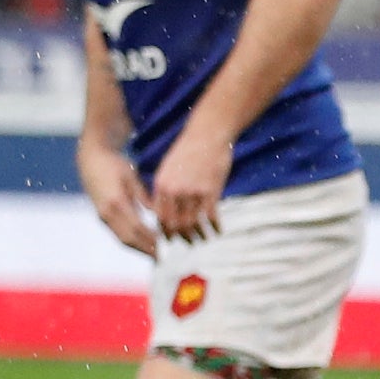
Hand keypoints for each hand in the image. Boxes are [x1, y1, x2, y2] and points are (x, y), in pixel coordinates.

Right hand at [76, 138, 157, 256]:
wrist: (91, 159)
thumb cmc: (115, 165)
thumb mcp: (132, 178)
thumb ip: (144, 197)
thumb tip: (158, 214)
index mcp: (116, 202)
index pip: (136, 227)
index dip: (149, 240)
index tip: (164, 247)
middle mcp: (106, 212)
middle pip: (127, 238)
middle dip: (144, 249)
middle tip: (161, 258)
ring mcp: (102, 215)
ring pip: (121, 238)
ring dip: (137, 248)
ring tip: (154, 254)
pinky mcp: (102, 216)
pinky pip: (118, 233)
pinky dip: (131, 241)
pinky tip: (143, 244)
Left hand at [149, 127, 233, 242]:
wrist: (207, 135)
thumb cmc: (188, 149)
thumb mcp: (168, 167)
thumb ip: (164, 187)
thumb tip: (162, 207)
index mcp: (162, 185)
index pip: (160, 216)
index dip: (166, 231)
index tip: (172, 239)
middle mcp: (175, 191)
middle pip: (176, 224)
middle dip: (182, 237)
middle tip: (188, 243)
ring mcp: (193, 191)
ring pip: (193, 223)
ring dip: (199, 235)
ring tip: (203, 239)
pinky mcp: (211, 190)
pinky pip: (212, 216)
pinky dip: (215, 226)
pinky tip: (218, 231)